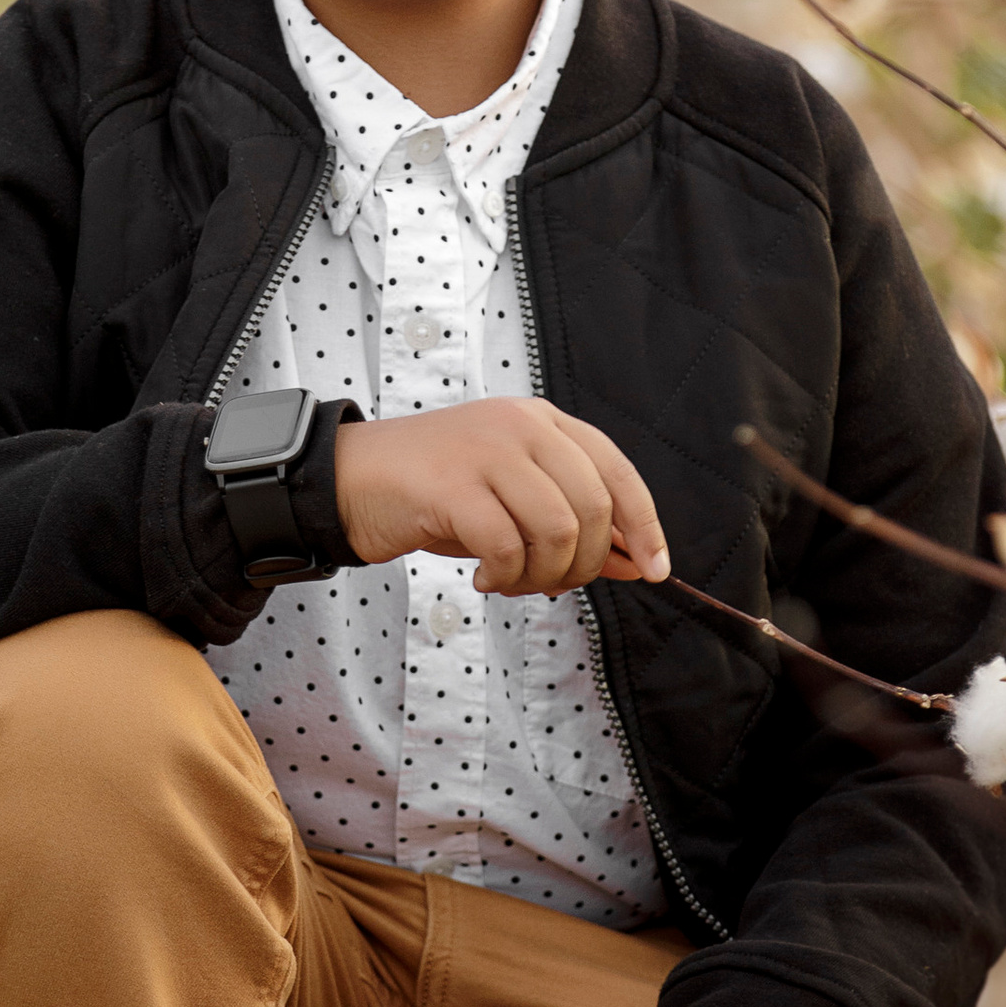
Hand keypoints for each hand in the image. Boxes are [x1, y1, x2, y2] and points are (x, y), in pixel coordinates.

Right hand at [333, 400, 668, 597]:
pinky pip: (507, 544)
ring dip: (543, 574)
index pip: (617, 471)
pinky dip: (505, 575)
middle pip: (593, 507)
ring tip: (513, 581)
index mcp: (542, 422)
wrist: (350, 480)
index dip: (645, 525)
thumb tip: (639, 563)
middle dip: (585, 564)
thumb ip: (573, 524)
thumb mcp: (513, 500)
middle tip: (551, 584)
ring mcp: (485, 450)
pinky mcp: (451, 484)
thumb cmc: (435, 493)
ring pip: (558, 528)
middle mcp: (520, 426)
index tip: (655, 569)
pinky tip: (484, 578)